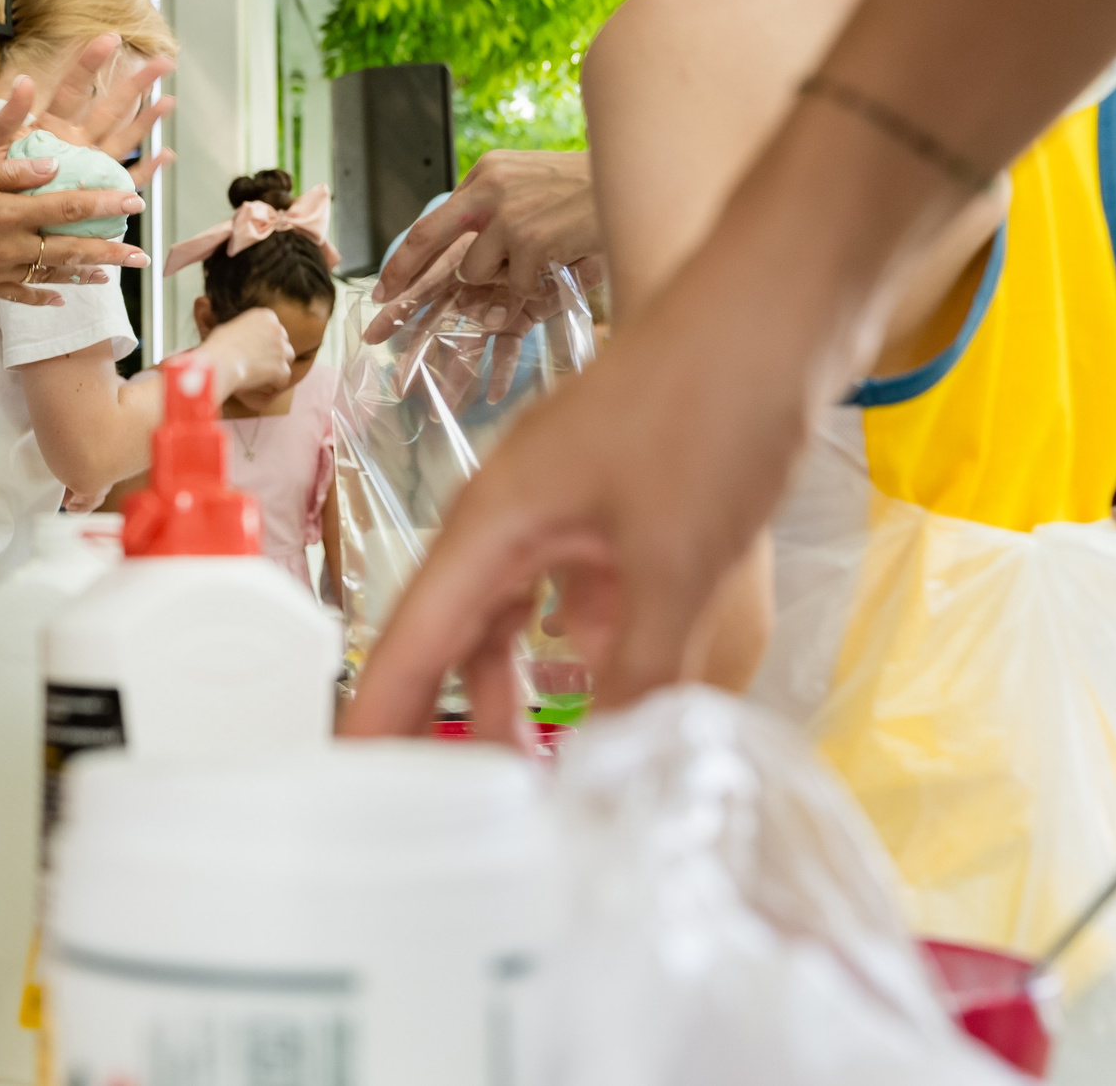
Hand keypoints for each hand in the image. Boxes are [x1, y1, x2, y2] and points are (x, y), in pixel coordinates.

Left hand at [0, 32, 174, 190]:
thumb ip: (6, 116)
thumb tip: (24, 80)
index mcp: (50, 126)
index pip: (74, 88)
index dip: (91, 63)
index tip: (110, 38)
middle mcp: (75, 142)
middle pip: (110, 108)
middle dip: (136, 85)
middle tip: (161, 63)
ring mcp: (88, 166)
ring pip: (124, 139)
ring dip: (146, 121)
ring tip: (168, 102)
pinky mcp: (95, 193)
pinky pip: (125, 180)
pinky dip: (146, 171)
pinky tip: (164, 155)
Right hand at [0, 154, 147, 308]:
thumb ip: (13, 170)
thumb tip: (55, 166)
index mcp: (7, 213)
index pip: (67, 207)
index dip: (104, 204)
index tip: (134, 201)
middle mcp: (8, 246)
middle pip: (71, 250)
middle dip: (110, 252)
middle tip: (142, 255)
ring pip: (52, 275)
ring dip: (85, 275)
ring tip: (112, 275)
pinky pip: (21, 295)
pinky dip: (44, 295)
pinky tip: (63, 295)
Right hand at [201, 308, 295, 401]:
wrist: (220, 361)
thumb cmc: (218, 345)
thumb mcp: (231, 327)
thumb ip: (245, 329)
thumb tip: (244, 337)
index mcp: (266, 316)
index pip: (275, 328)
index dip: (267, 341)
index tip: (258, 350)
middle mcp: (277, 329)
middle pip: (284, 342)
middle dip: (275, 352)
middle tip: (261, 363)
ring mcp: (281, 348)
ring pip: (288, 358)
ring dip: (278, 366)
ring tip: (263, 374)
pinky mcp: (281, 367)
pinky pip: (284, 378)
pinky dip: (276, 383)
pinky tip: (264, 385)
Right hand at [344, 231, 834, 738]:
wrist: (773, 308)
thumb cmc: (706, 407)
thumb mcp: (676, 564)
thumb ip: (640, 673)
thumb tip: (608, 768)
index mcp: (492, 525)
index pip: (410, 642)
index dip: (374, 718)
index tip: (342, 788)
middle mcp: (510, 517)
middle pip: (450, 637)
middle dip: (440, 720)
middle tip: (434, 808)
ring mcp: (561, 506)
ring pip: (512, 616)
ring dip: (515, 689)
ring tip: (532, 770)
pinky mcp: (613, 503)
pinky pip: (568, 591)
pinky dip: (577, 646)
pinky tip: (604, 684)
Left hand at [363, 151, 598, 343]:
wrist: (634, 178)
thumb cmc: (584, 188)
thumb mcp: (528, 182)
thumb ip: (493, 207)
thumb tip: (461, 250)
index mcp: (486, 172)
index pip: (432, 219)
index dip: (405, 256)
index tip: (385, 284)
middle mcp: (489, 188)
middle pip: (428, 236)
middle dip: (402, 274)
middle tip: (385, 303)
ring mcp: (508, 216)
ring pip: (476, 272)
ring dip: (499, 280)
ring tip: (537, 259)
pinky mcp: (532, 242)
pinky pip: (516, 288)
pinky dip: (533, 288)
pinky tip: (557, 264)